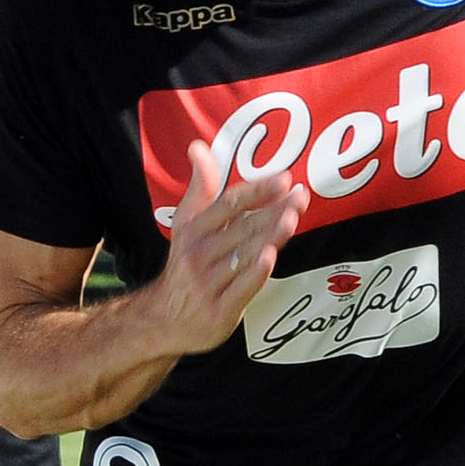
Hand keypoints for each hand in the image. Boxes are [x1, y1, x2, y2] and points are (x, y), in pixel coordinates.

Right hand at [141, 143, 304, 357]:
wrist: (164, 319)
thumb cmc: (187, 266)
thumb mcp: (187, 225)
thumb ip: (201, 187)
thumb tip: (198, 147)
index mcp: (192, 230)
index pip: (228, 204)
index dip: (256, 190)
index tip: (283, 179)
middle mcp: (198, 254)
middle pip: (242, 227)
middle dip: (273, 210)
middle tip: (300, 197)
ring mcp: (208, 283)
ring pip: (244, 254)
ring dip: (270, 235)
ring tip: (293, 218)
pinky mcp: (219, 309)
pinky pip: (240, 288)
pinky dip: (255, 272)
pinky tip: (270, 257)